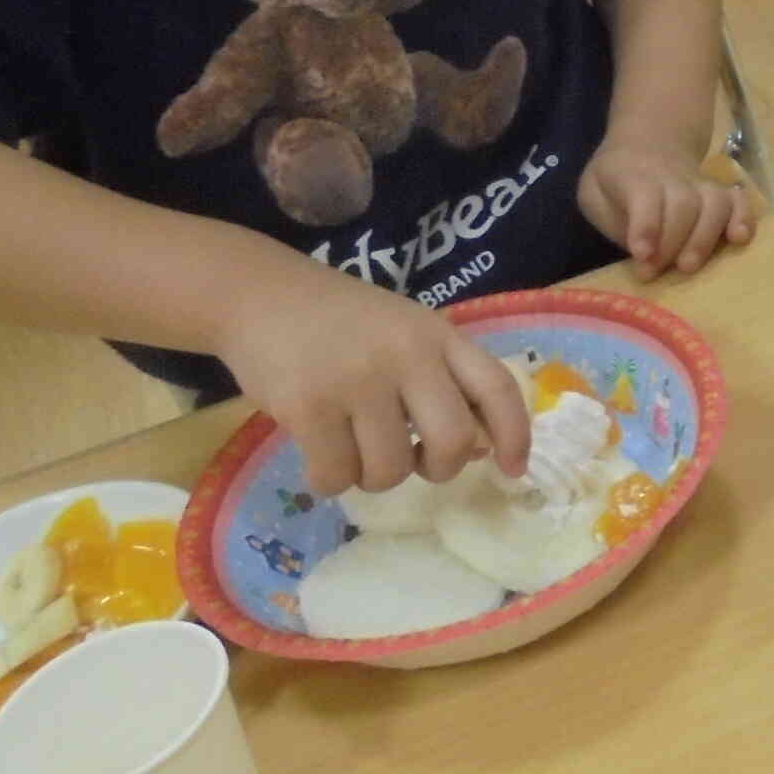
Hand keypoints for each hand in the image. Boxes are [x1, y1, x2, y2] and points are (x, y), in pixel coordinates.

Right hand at [213, 270, 532, 497]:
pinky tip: (319, 454)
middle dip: (439, 469)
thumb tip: (481, 448)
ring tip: (353, 449)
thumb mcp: (407, 333)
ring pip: (391, 470)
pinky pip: (336, 476)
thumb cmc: (340, 322)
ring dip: (374, 477)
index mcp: (439, 335)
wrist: (257, 294)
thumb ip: (445, 381)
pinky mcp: (308, 406)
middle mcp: (406, 355)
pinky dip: (329, 480)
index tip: (513, 469)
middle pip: (453, 441)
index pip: (496, 387)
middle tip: (414, 462)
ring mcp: (357, 381)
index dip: (516, 435)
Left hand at [577, 135, 760, 279]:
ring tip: (689, 266)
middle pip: (683, 203)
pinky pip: (739, 201)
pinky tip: (739, 239)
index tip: (642, 255)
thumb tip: (640, 250)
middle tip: (655, 271)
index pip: (644, 195)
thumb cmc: (615, 181)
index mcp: (633, 175)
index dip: (646, 225)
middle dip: (672, 241)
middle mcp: (672, 178)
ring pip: (715, 202)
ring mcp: (700, 184)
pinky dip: (744, 219)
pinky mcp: (721, 193)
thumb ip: (610, 218)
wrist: (649, 145)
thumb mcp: (593, 193)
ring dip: (704, 238)